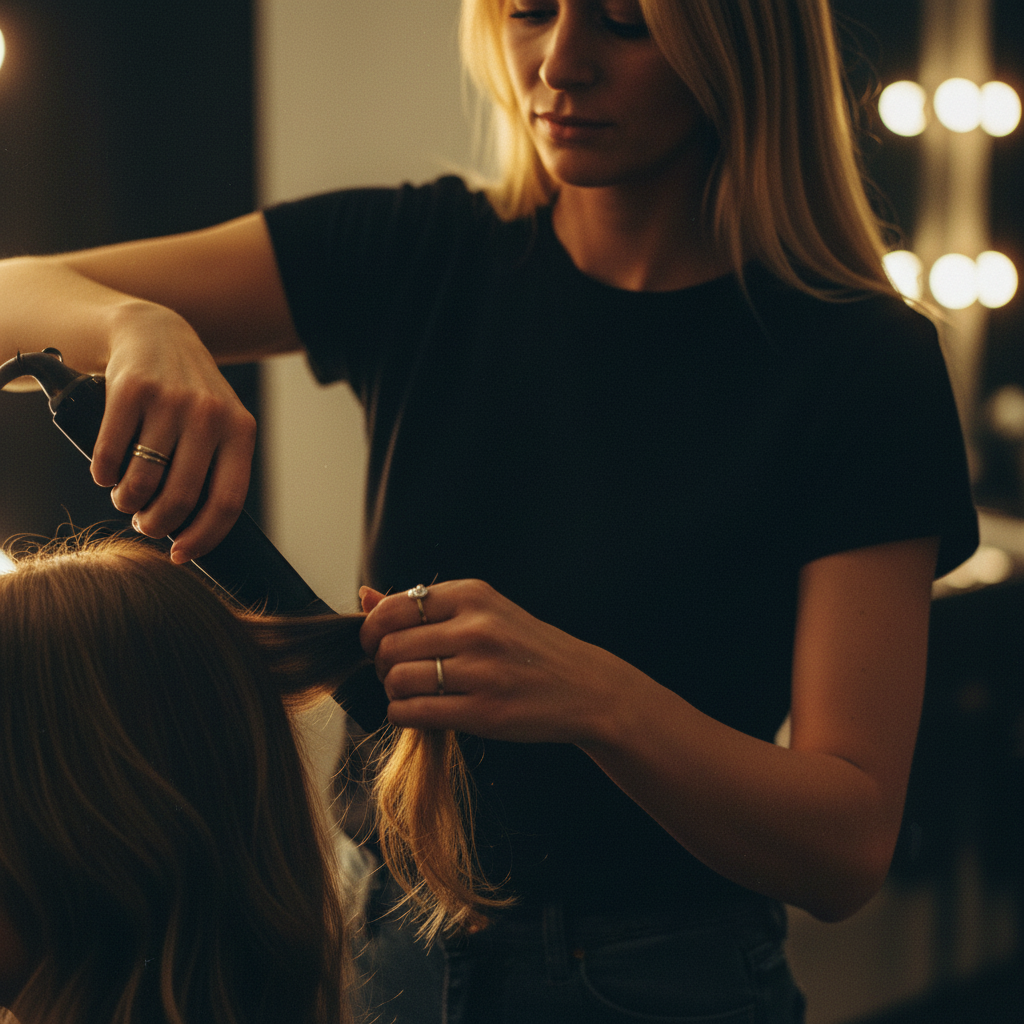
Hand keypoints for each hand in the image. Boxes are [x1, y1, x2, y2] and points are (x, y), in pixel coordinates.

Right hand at [94, 303, 255, 562]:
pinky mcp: (132, 390)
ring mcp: (171, 401)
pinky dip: (103, 475)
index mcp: (240, 431)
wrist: (156, 334)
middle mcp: (210, 415)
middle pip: (181, 497)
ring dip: (128, 502)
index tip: (181, 555)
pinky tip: (106, 474)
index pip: (227, 502)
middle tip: (146, 525)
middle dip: (157, 524)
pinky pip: (110, 454)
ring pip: (143, 480)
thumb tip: (199, 534)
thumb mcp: (221, 426)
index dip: (203, 537)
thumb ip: (219, 469)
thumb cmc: (190, 397)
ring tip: (126, 500)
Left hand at [359, 579, 622, 743]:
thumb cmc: (525, 649)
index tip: (379, 643)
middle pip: (389, 646)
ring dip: (393, 691)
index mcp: (473, 595)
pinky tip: (417, 711)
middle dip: (381, 664)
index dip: (373, 630)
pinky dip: (403, 714)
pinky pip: (414, 712)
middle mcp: (476, 628)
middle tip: (395, 672)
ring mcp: (481, 671)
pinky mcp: (483, 711)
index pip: (393, 607)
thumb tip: (364, 596)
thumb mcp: (482, 612)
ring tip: (411, 692)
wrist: (583, 686)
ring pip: (397, 680)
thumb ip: (423, 606)